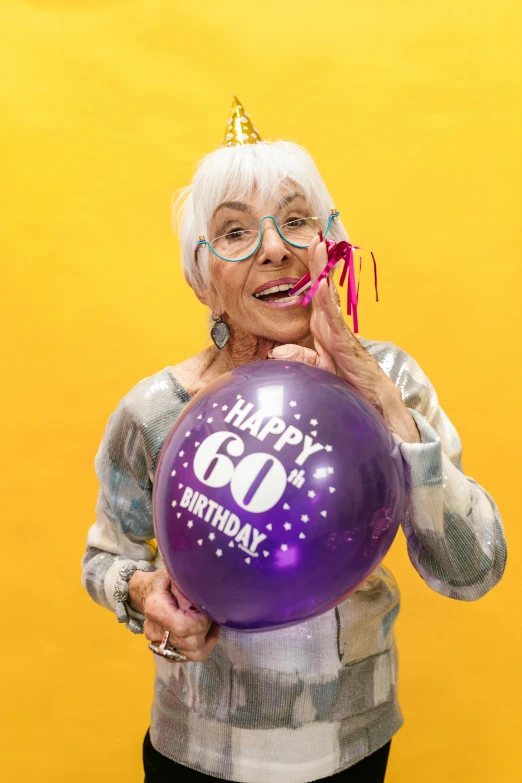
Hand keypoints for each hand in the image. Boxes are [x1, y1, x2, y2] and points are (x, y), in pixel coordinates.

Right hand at [129, 569, 219, 661]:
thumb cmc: (164, 581)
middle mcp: (155, 630)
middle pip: (190, 643)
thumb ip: (189, 586)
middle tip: (212, 615)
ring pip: (191, 654)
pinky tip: (204, 632)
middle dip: (207, 630)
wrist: (147, 592)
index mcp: (156, 608)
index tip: (209, 611)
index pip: (183, 627)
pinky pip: (187, 657)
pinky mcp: (164, 650)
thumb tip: (209, 596)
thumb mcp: (175, 575)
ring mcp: (158, 643)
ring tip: (211, 624)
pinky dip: (200, 647)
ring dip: (206, 640)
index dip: (202, 622)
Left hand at [269, 236, 420, 442]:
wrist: (370, 397)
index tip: (308, 252)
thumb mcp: (315, 369)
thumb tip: (275, 352)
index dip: (312, 274)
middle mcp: (331, 323)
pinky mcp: (343, 339)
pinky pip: (332, 315)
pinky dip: (326, 298)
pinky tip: (321, 284)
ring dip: (324, 271)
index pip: (315, 295)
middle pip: (323, 287)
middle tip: (314, 237)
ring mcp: (338, 329)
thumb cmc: (344, 382)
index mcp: (323, 327)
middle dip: (320, 262)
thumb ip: (298, 358)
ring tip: (320, 247)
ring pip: (329, 295)